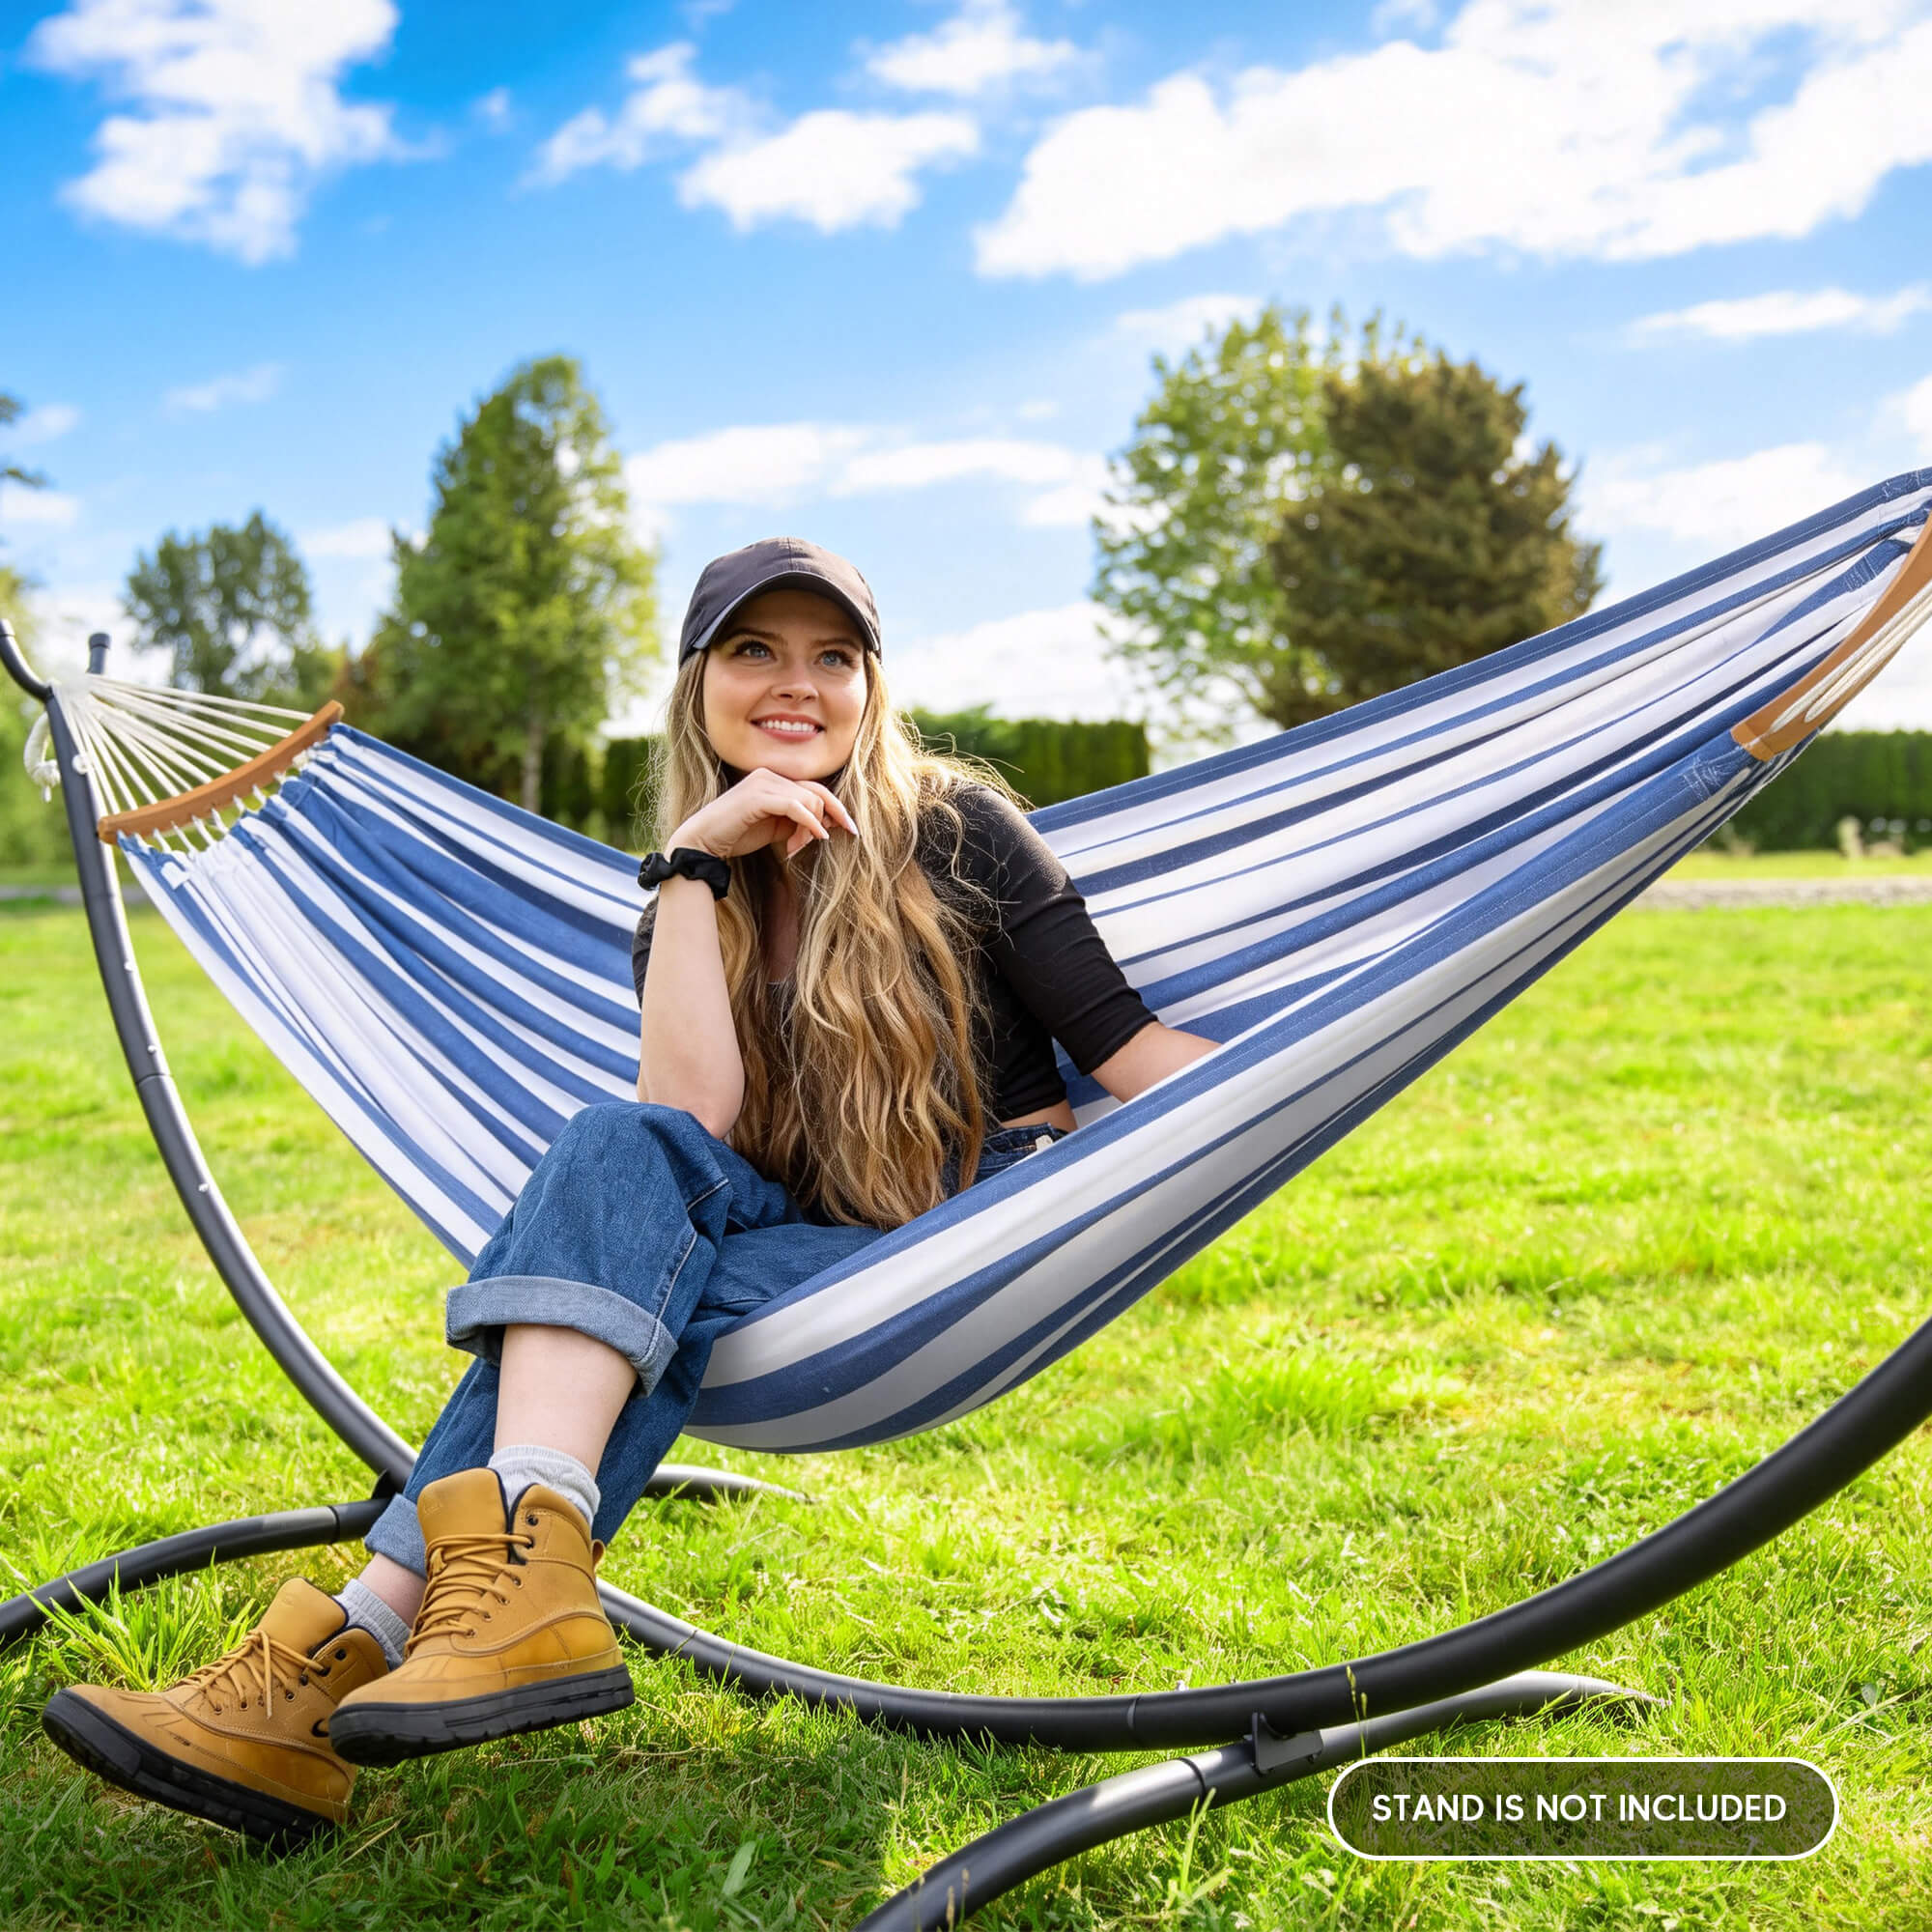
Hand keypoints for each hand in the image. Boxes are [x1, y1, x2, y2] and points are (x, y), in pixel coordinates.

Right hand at [671, 768, 859, 862]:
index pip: (814, 788)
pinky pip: (796, 807)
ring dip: (813, 827)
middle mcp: (769, 774)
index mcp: (774, 779)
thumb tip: (828, 824)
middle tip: (848, 833)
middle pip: (816, 792)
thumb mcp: (777, 828)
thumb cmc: (738, 834)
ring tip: (799, 847)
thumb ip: (799, 821)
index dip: (835, 807)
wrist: (703, 842)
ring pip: (808, 800)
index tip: (850, 828)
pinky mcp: (758, 796)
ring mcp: (763, 782)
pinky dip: (810, 822)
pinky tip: (817, 837)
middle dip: (834, 815)